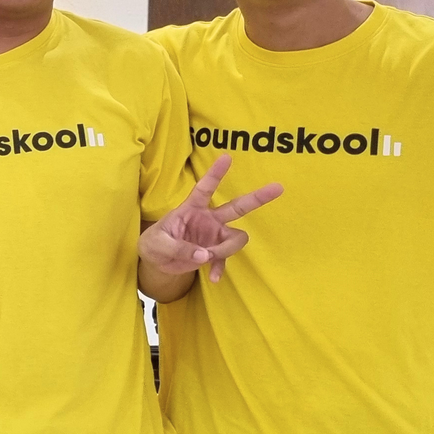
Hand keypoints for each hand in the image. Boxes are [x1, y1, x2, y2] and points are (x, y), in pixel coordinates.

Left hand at [140, 154, 282, 284]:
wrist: (155, 261)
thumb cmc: (154, 243)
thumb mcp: (157, 244)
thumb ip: (179, 247)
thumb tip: (205, 255)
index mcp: (191, 208)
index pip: (205, 188)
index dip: (215, 173)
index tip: (227, 157)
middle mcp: (208, 219)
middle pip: (237, 206)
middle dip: (258, 198)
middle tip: (279, 187)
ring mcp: (213, 236)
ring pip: (237, 238)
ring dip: (225, 249)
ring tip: (206, 258)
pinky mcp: (214, 252)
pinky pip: (225, 259)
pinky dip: (220, 268)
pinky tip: (213, 277)